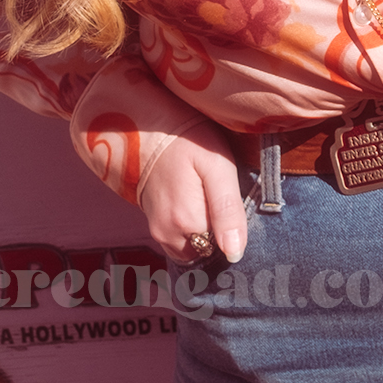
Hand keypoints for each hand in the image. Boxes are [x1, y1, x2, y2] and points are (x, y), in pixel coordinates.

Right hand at [137, 121, 247, 263]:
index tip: (234, 204)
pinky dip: (191, 229)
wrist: (148, 129)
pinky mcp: (153, 223)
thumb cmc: (190, 142)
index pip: (224, 247)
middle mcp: (168, 235)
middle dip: (219, 234)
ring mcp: (157, 231)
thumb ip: (227, 211)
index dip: (234, 229)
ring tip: (209, 199)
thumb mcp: (218, 168)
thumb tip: (235, 253)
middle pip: (207, 250)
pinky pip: (179, 240)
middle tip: (221, 198)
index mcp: (187, 223)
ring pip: (193, 247)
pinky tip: (196, 202)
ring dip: (205, 232)